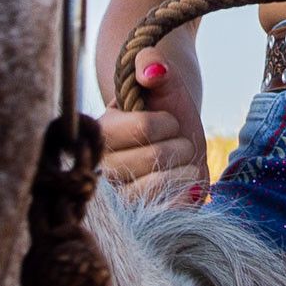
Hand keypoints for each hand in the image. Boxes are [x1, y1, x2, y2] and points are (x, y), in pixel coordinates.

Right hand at [96, 46, 208, 201]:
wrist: (176, 141)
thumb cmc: (164, 107)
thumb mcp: (161, 80)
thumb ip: (152, 64)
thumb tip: (152, 71)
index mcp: (99, 133)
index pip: (144, 127)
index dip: (166, 122)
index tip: (167, 120)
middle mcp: (102, 170)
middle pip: (155, 157)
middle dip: (179, 145)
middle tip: (175, 142)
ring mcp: (120, 199)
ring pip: (160, 186)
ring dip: (184, 169)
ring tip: (179, 163)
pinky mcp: (142, 220)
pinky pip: (165, 214)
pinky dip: (184, 197)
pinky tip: (186, 186)